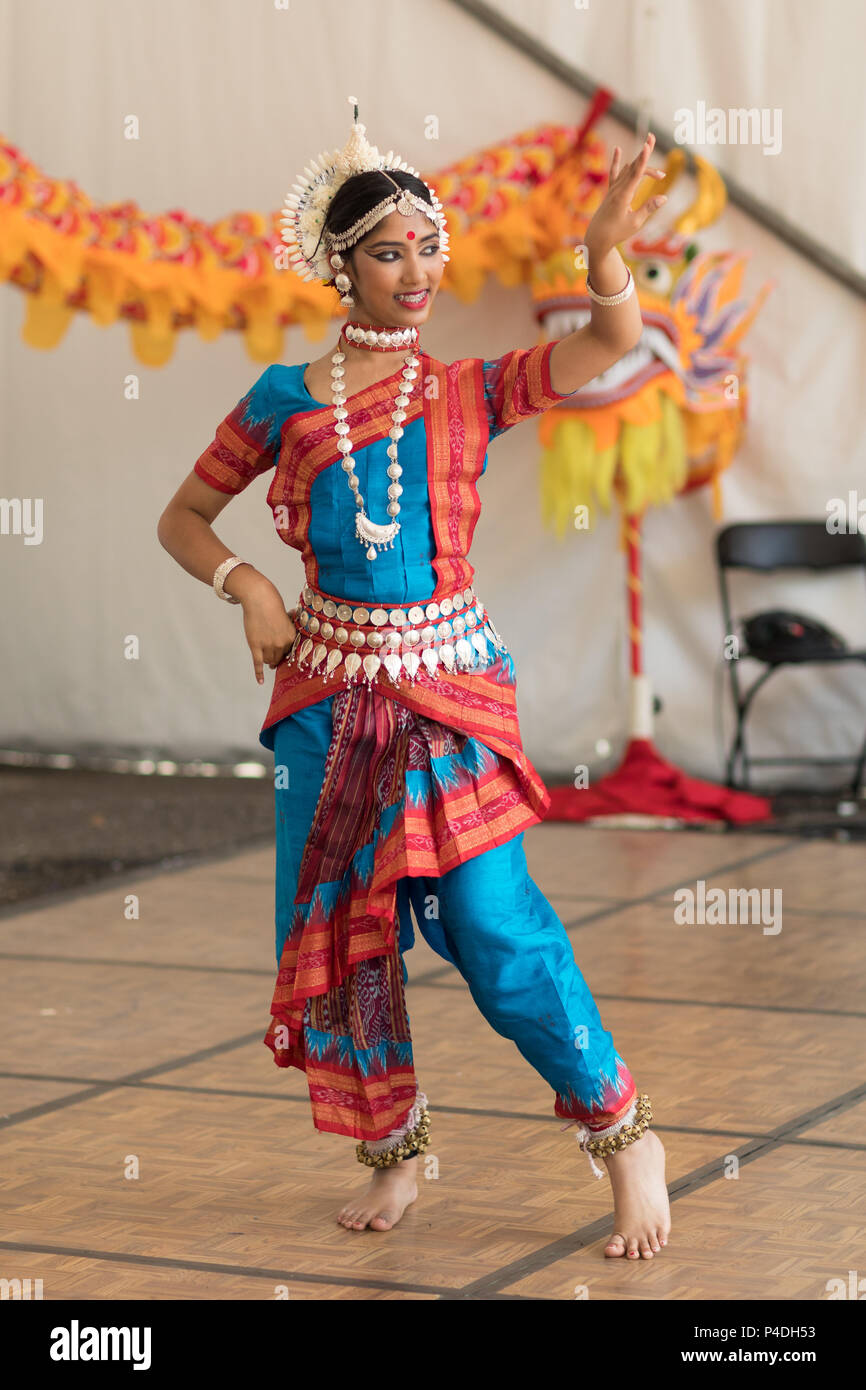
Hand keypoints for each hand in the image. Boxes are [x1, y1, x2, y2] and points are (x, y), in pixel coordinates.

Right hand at [240, 578, 297, 683]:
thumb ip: (288, 627)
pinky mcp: (256, 646)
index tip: (281, 655)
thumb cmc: (272, 606)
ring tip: (264, 655)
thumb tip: (292, 622)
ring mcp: (268, 646)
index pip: (288, 653)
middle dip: (275, 657)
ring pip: (269, 661)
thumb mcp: (286, 618)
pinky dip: (259, 673)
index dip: (283, 653)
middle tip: (271, 655)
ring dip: (267, 660)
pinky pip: (258, 663)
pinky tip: (260, 682)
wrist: (259, 599)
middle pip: (278, 658)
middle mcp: (281, 644)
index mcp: (291, 637)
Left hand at [584, 132, 666, 257]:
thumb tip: (664, 197)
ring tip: (652, 154)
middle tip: (652, 137)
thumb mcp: (635, 223)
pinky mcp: (611, 191)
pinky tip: (618, 150)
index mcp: (624, 196)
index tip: (647, 145)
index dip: (643, 158)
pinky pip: (614, 173)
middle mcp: (617, 189)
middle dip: (643, 152)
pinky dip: (617, 161)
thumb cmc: (616, 233)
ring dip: (640, 161)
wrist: (597, 238)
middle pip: (634, 166)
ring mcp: (613, 189)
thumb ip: (649, 208)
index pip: (636, 173)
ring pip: (628, 169)